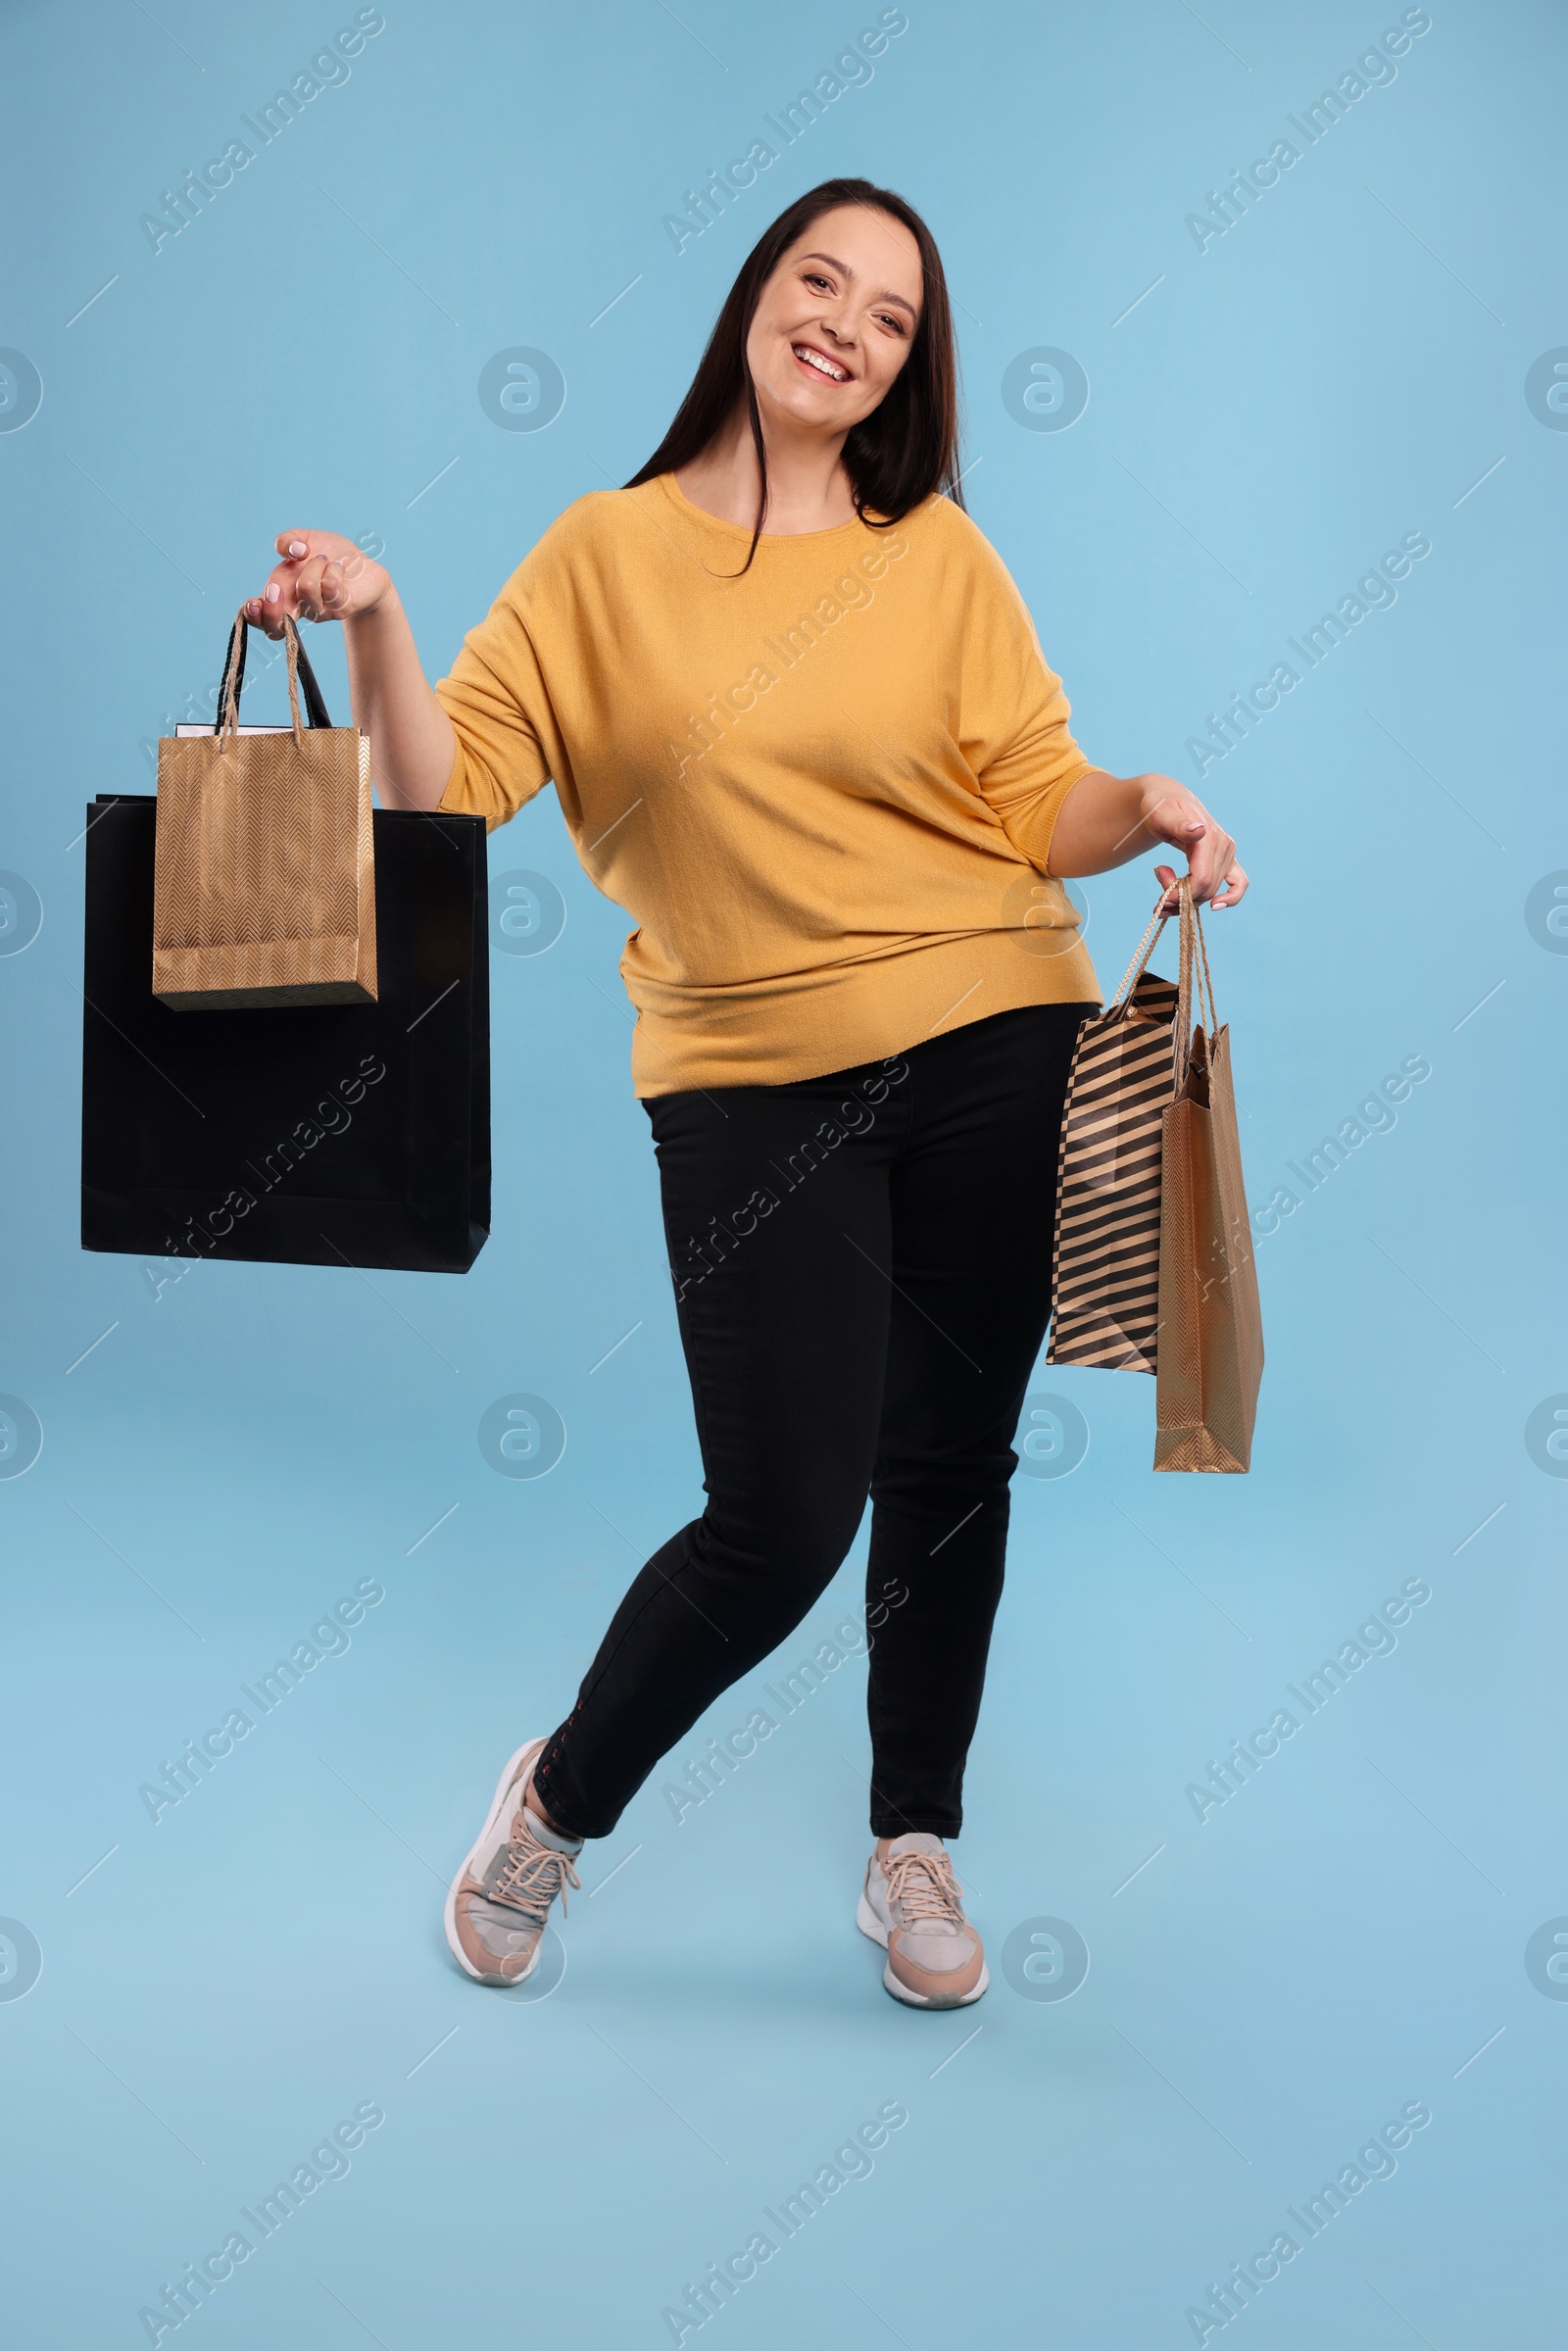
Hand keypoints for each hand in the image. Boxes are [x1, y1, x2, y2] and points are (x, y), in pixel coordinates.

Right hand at [245, 530, 391, 636]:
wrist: (364, 567)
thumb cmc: (331, 555)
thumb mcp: (304, 540)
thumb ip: (287, 540)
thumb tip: (290, 551)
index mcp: (282, 594)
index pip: (261, 618)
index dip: (253, 615)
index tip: (254, 603)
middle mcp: (299, 608)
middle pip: (276, 627)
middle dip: (272, 608)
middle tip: (276, 589)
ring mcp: (321, 611)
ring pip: (306, 588)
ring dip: (315, 564)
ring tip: (325, 561)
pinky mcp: (341, 608)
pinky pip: (330, 585)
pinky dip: (333, 567)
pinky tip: (339, 567)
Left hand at [1135, 773, 1248, 909]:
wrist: (1167, 801)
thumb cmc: (1160, 807)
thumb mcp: (1161, 814)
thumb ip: (1179, 824)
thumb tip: (1199, 831)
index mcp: (1209, 837)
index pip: (1201, 880)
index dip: (1180, 895)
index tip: (1159, 898)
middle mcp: (1224, 845)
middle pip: (1205, 889)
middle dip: (1179, 900)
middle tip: (1157, 899)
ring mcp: (1228, 853)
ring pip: (1212, 892)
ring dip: (1188, 903)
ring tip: (1164, 903)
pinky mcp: (1228, 859)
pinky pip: (1239, 883)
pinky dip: (1231, 898)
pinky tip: (1215, 906)